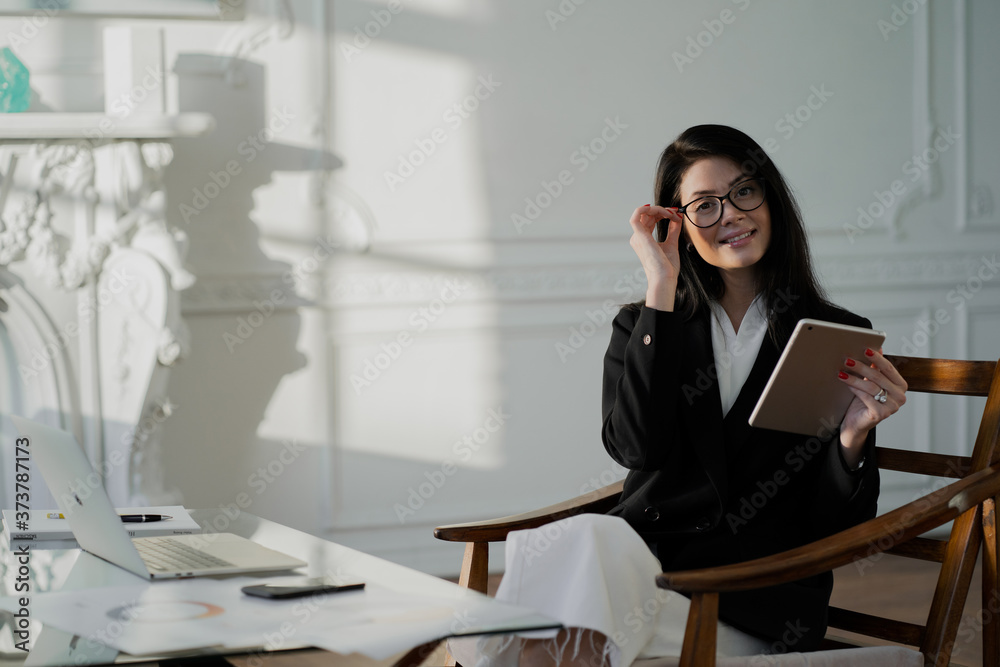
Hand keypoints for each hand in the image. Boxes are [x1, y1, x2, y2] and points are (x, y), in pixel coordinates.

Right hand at [628, 204, 683, 310]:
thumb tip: (677, 217)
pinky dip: (647, 208)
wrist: (664, 278)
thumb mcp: (672, 244)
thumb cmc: (667, 268)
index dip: (662, 213)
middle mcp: (638, 238)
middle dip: (662, 210)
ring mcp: (637, 237)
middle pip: (647, 215)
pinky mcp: (639, 236)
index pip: (650, 219)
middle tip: (675, 213)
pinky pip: (636, 215)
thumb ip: (673, 230)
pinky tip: (661, 210)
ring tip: (671, 214)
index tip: (676, 214)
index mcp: (643, 240)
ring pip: (643, 212)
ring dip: (659, 209)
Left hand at [837, 348, 907, 465]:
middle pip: (879, 377)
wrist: (857, 422)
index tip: (865, 349)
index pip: (889, 368)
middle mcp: (900, 397)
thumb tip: (877, 348)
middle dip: (861, 367)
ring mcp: (892, 407)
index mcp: (901, 386)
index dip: (877, 358)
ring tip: (841, 371)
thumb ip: (876, 367)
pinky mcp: (881, 414)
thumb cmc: (864, 400)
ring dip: (854, 378)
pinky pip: (866, 398)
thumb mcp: (871, 382)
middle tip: (847, 360)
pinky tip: (846, 383)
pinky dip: (855, 389)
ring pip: (871, 387)